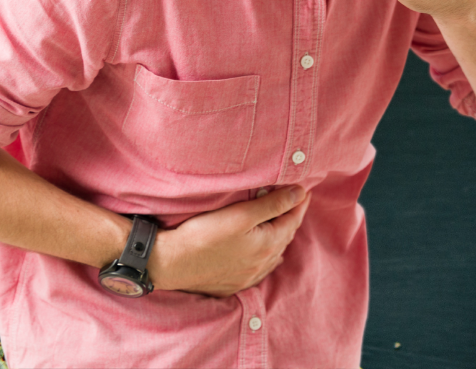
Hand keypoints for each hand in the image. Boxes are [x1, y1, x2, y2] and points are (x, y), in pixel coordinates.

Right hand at [146, 186, 310, 296]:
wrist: (169, 264)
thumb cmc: (203, 236)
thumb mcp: (240, 214)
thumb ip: (273, 204)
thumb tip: (300, 193)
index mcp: (269, 246)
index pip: (292, 221)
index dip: (299, 204)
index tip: (305, 191)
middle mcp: (262, 264)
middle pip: (284, 237)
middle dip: (291, 219)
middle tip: (294, 203)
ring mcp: (247, 277)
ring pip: (273, 254)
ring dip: (279, 238)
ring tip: (281, 223)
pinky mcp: (232, 284)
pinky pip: (258, 269)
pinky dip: (266, 256)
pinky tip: (265, 254)